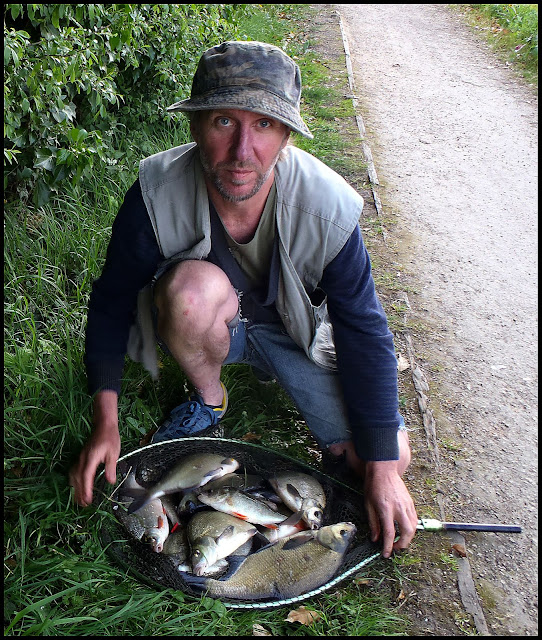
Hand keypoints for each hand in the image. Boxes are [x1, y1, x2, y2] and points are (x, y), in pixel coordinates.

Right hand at [69, 391, 120, 506]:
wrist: (103, 425)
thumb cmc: (110, 438)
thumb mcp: (113, 453)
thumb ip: (110, 467)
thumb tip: (110, 481)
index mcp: (91, 458)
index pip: (86, 476)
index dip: (86, 489)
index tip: (87, 500)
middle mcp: (83, 459)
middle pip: (77, 478)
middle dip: (79, 492)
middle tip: (83, 504)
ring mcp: (80, 458)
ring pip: (74, 475)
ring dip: (76, 488)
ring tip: (79, 499)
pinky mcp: (81, 457)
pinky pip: (74, 471)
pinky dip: (74, 480)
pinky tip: (77, 486)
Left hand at [363, 460, 417, 557]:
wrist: (384, 469)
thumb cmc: (373, 486)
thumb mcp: (368, 505)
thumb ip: (373, 523)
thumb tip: (375, 539)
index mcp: (386, 509)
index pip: (390, 533)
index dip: (388, 547)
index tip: (385, 554)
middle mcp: (399, 508)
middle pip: (407, 533)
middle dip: (402, 545)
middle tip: (393, 548)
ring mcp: (407, 505)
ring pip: (413, 527)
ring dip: (407, 537)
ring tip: (398, 540)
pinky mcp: (411, 502)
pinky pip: (414, 519)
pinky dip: (411, 527)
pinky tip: (403, 529)